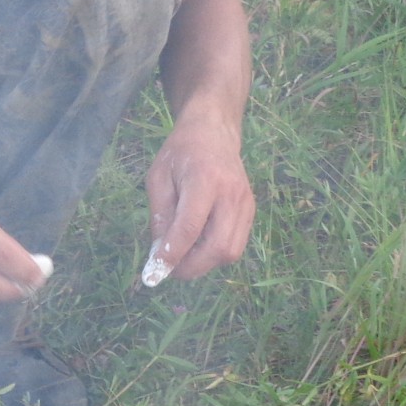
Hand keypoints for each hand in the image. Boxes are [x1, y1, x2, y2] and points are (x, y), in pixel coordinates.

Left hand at [143, 114, 254, 282]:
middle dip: (192, 267)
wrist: (214, 132)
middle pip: (218, 247)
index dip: (172, 255)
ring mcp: (246, 204)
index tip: (154, 273)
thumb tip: (159, 255)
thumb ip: (159, 216)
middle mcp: (231, 194)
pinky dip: (215, 254)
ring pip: (231, 252)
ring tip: (183, 256)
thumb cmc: (180, 152)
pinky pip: (236, 245)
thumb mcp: (158, 178)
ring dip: (204, 264)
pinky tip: (198, 246)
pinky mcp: (251, 211)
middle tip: (169, 270)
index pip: (190, 227)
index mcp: (204, 180)